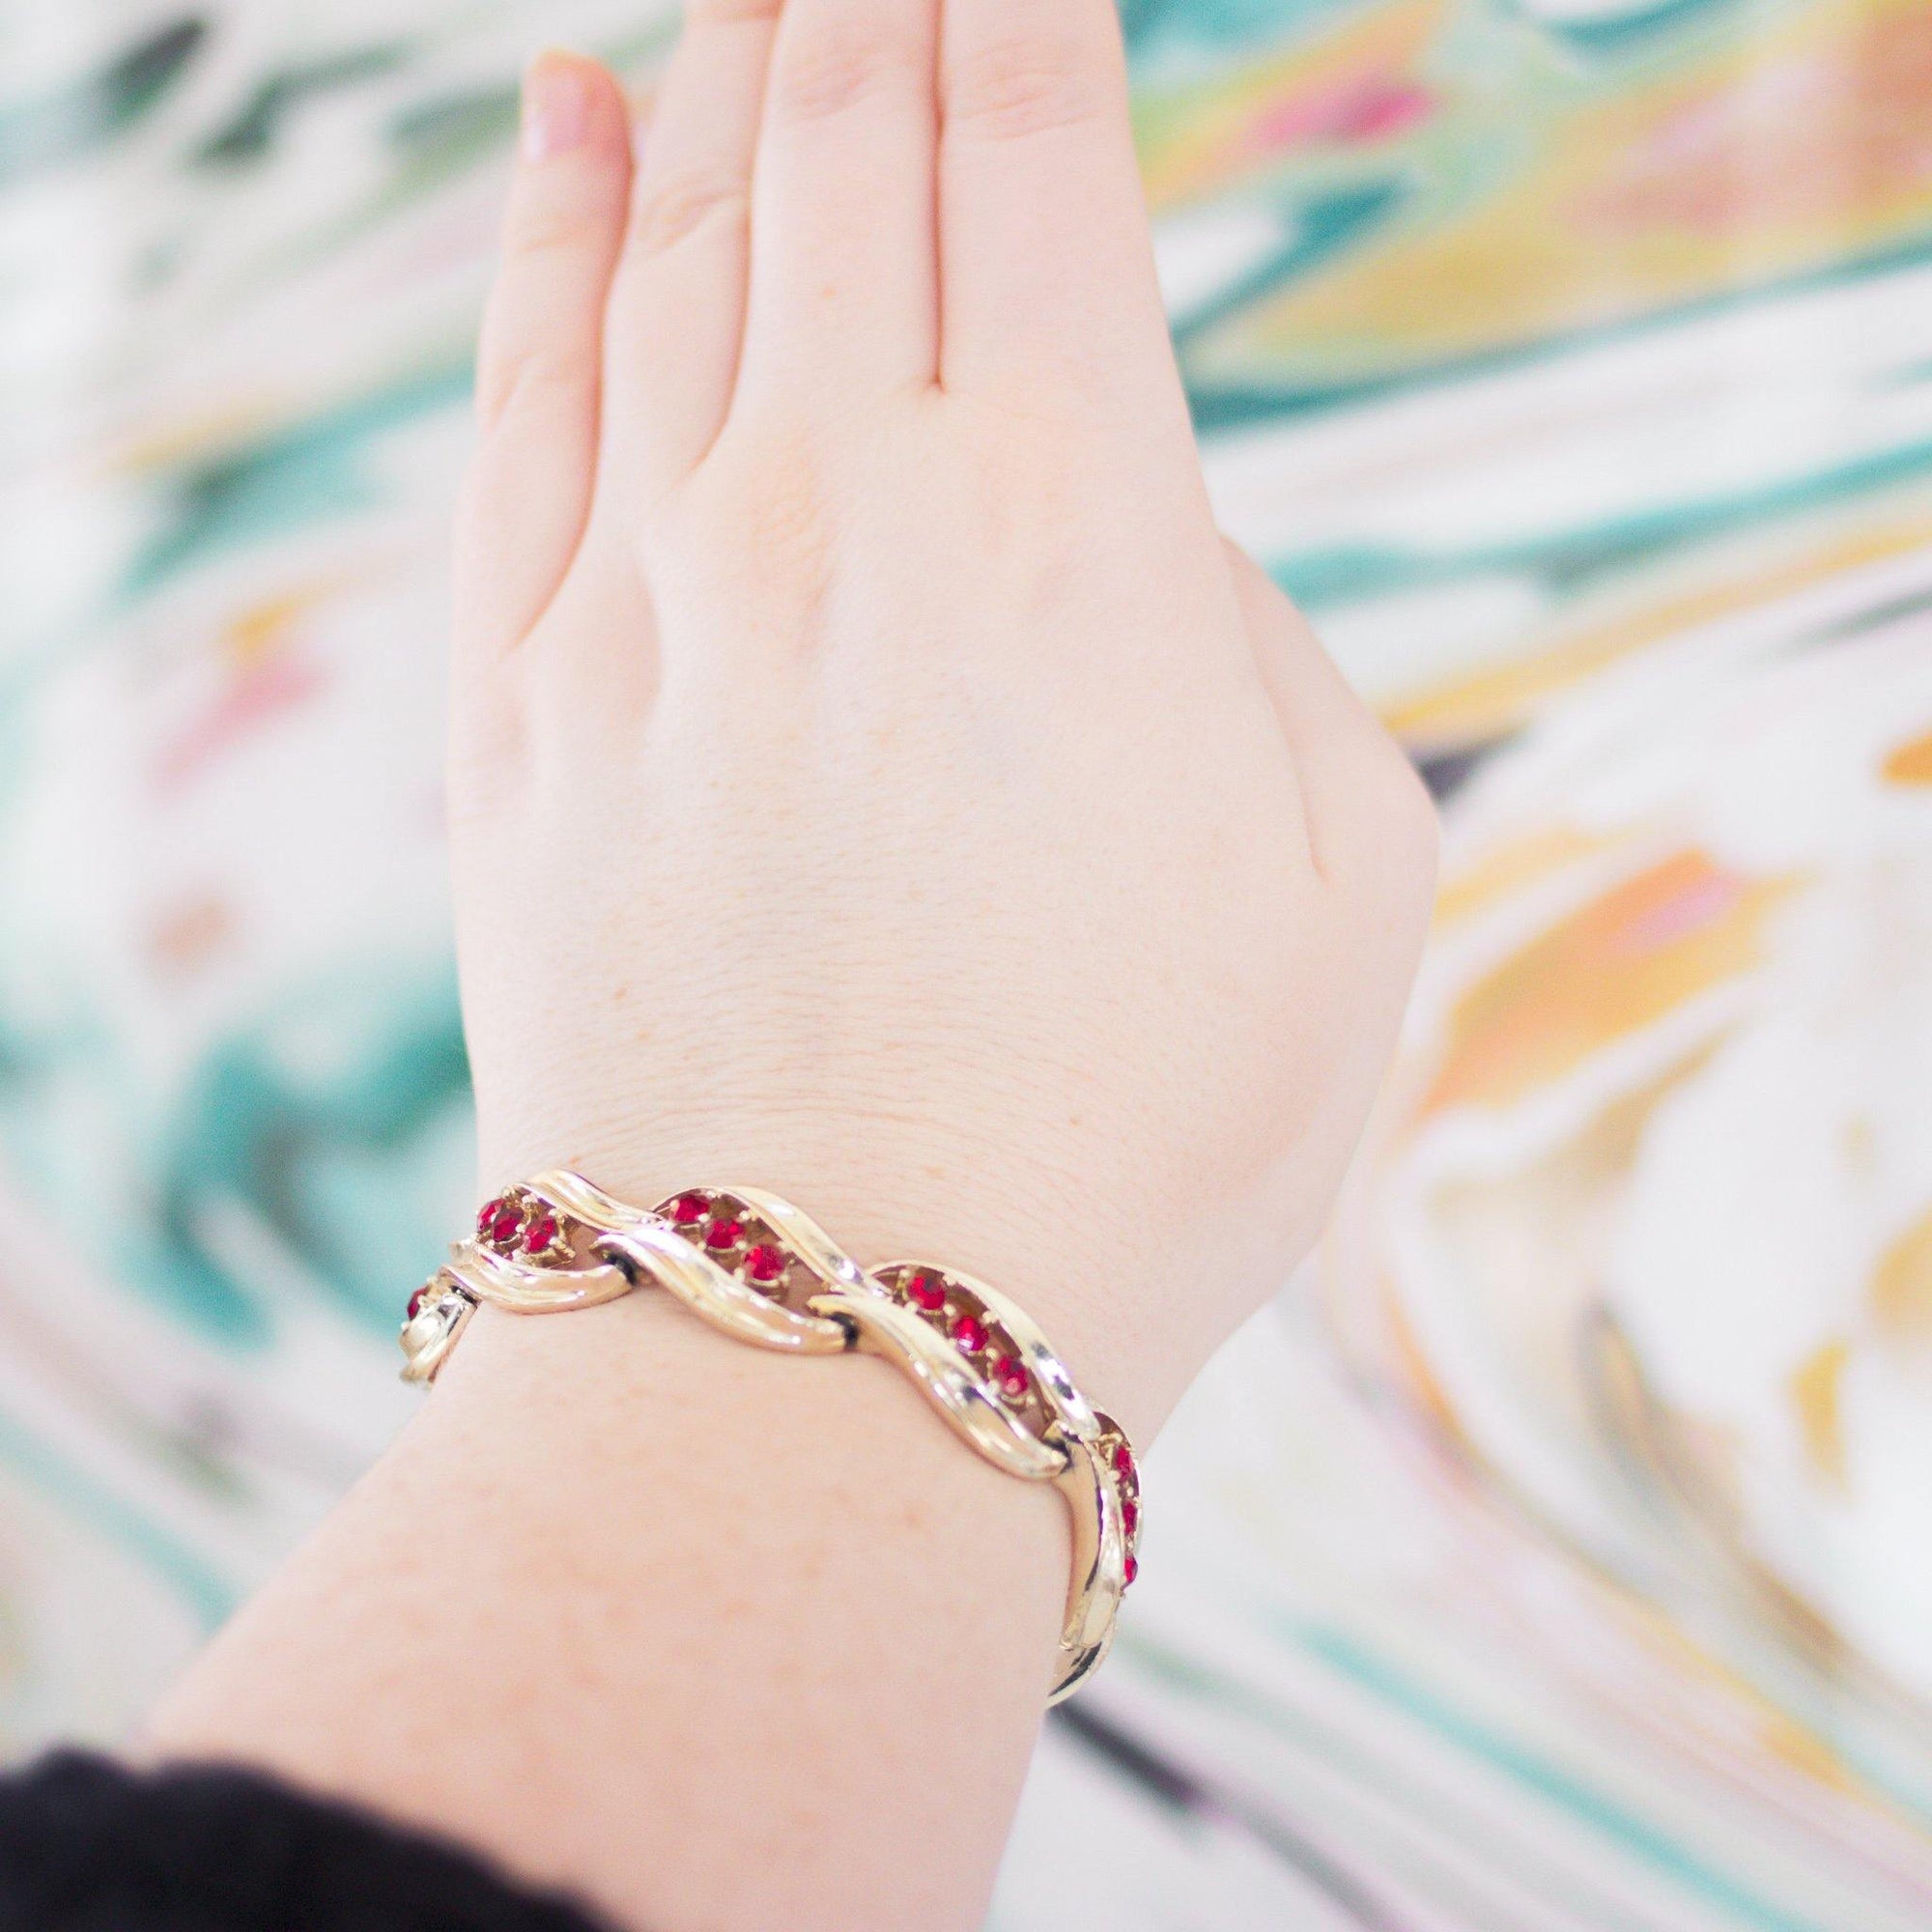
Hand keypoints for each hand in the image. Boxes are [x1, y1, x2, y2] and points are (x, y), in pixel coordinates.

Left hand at [450, 3, 1435, 1437]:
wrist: (843, 1340)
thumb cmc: (1145, 1138)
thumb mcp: (1343, 880)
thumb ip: (1254, 644)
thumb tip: (1142, 533)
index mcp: (1075, 528)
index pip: (1042, 161)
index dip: (1033, 13)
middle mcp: (845, 509)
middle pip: (851, 158)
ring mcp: (657, 595)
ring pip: (684, 249)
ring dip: (726, 76)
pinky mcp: (522, 705)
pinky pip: (524, 408)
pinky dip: (543, 241)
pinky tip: (563, 122)